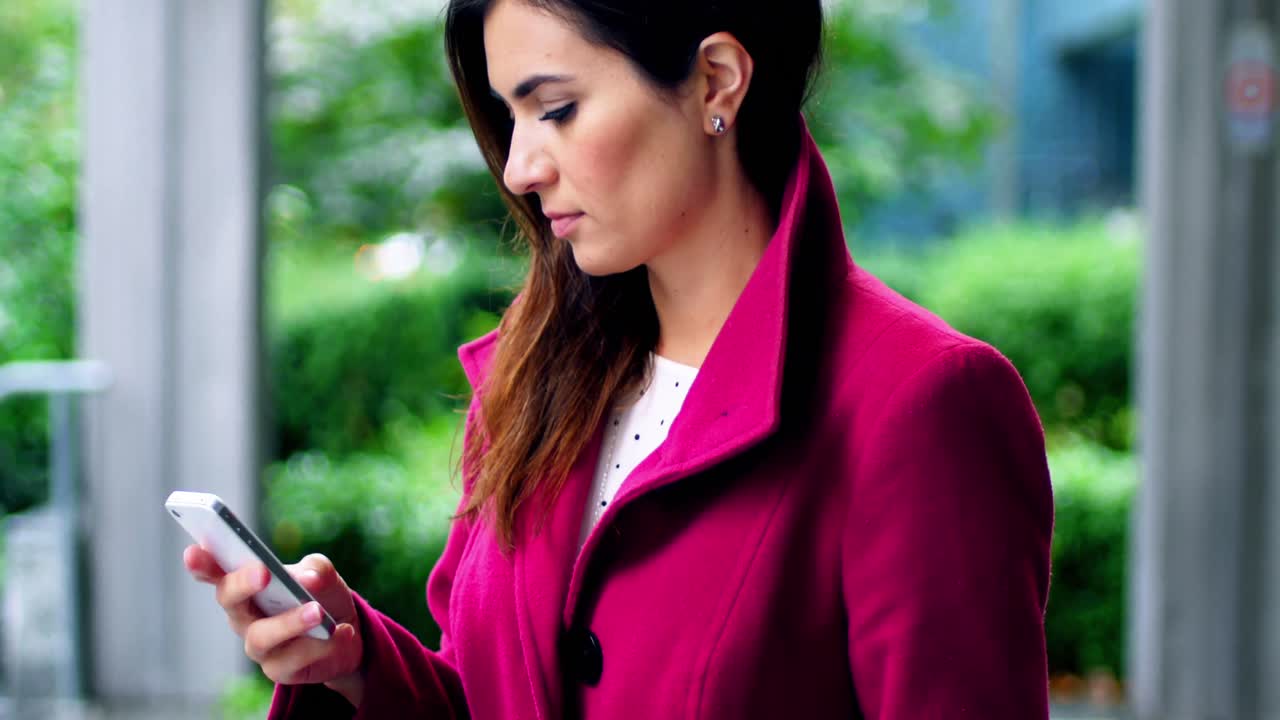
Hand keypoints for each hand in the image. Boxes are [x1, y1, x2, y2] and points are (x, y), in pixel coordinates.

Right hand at [183, 546, 365, 705]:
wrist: (346, 632)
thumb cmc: (322, 595)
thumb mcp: (324, 575)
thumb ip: (316, 569)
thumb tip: (307, 578)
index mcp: (247, 583)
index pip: (216, 572)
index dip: (202, 564)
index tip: (193, 551)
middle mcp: (244, 614)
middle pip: (229, 600)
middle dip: (243, 584)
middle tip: (263, 572)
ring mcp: (258, 643)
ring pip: (261, 636)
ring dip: (289, 621)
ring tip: (317, 611)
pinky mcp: (278, 669)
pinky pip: (295, 659)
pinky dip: (322, 644)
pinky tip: (342, 631)